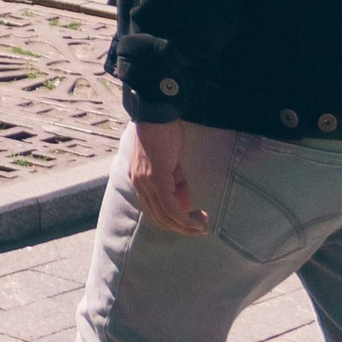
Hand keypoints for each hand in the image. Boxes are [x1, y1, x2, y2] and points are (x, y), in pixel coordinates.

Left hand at [123, 117, 212, 237]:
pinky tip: (197, 219)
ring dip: (185, 225)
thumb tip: (185, 206)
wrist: (156, 113)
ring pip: (165, 216)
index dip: (174, 222)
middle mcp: (139, 185)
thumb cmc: (163, 133)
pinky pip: (170, 206)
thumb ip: (176, 185)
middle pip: (159, 218)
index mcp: (140, 181)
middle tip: (201, 228)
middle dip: (181, 228)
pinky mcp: (155, 177)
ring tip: (202, 225)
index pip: (155, 212)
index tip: (192, 224)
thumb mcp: (171, 163)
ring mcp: (145, 182)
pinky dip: (184, 217)